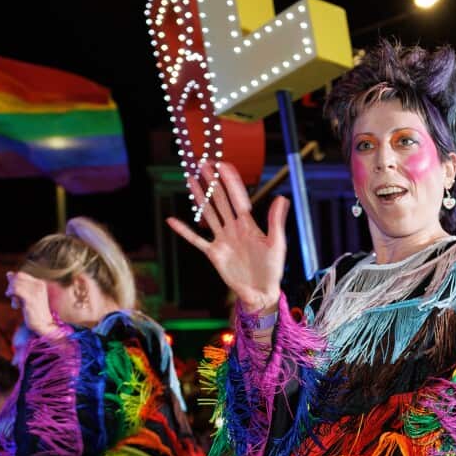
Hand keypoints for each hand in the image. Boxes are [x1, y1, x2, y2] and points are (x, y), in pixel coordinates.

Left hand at [5, 271, 58, 336]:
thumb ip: (18, 284)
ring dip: (10, 291)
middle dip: (11, 286)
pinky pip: (15, 290)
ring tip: (14, 301)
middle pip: (17, 277)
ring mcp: (36, 291)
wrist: (43, 324)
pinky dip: (11, 295)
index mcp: (40, 283)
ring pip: (15, 283)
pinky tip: (14, 305)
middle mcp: (39, 285)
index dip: (13, 282)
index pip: (21, 274)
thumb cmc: (34, 311)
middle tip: (11, 296)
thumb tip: (8, 273)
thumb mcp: (26, 295)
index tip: (13, 293)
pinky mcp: (31, 298)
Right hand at [166, 161, 288, 314]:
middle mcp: (234, 228)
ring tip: (191, 180)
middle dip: (212, 182)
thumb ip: (276, 221)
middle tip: (203, 164)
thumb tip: (282, 198)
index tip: (222, 164)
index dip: (230, 180)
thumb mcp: (277, 244)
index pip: (237, 197)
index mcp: (249, 224)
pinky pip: (196, 240)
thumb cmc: (273, 269)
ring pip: (207, 214)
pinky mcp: (213, 253)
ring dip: (199, 198)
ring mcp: (222, 239)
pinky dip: (184, 231)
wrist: (261, 291)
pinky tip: (172, 220)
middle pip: (220, 200)